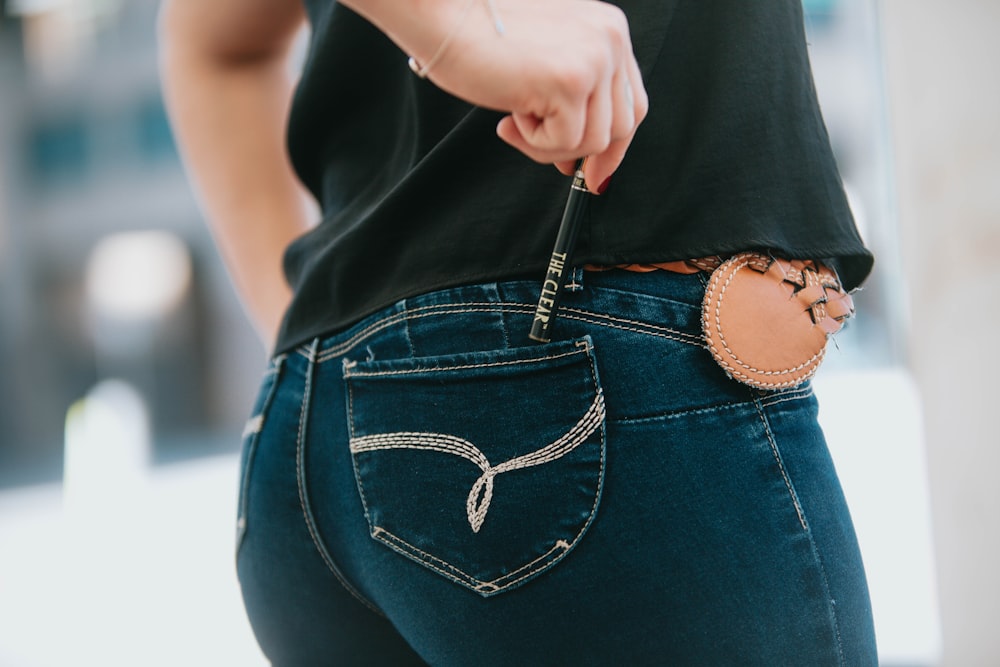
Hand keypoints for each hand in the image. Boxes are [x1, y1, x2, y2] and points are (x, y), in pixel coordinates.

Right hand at [346, 0, 648, 192]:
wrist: (443, 16)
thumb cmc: (480, 36)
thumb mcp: (545, 60)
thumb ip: (575, 95)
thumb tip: (582, 157)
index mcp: (608, 30)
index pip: (631, 101)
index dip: (615, 144)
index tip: (595, 171)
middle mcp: (610, 39)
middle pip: (621, 125)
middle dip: (589, 156)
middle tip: (558, 167)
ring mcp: (594, 59)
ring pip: (594, 141)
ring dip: (550, 146)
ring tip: (515, 124)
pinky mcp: (570, 82)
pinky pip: (565, 142)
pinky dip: (533, 142)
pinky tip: (509, 116)